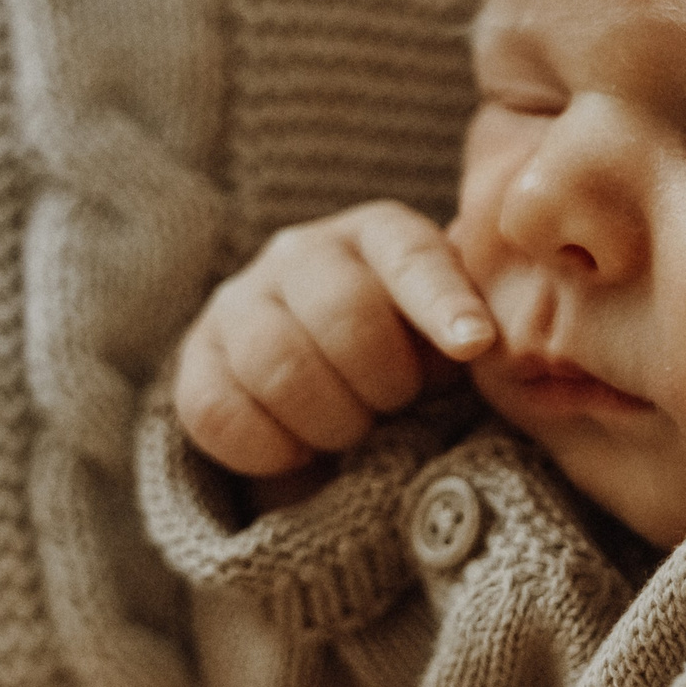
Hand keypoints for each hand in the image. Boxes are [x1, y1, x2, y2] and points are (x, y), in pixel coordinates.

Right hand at [175, 200, 497, 479]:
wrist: (329, 388)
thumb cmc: (415, 358)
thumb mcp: (453, 340)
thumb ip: (475, 332)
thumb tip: (489, 348)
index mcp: (381, 234)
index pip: (412, 257)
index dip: (442, 303)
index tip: (474, 346)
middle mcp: (304, 251)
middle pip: (343, 313)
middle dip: (384, 381)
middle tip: (397, 406)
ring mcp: (240, 300)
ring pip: (277, 364)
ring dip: (330, 420)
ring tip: (353, 432)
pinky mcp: (196, 359)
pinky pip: (219, 412)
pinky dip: (271, 450)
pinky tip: (301, 453)